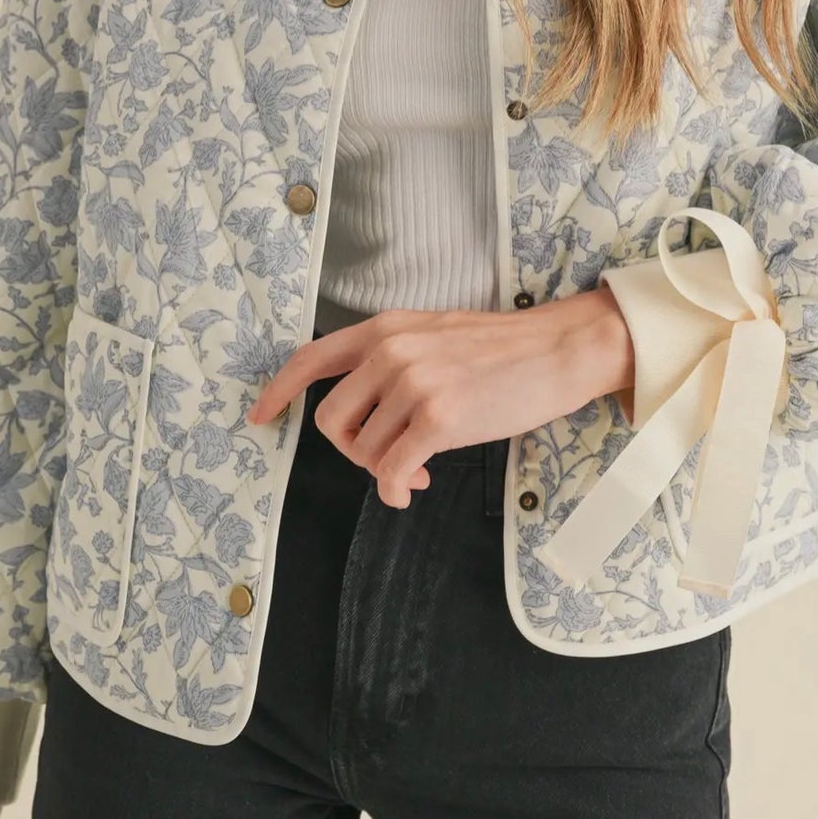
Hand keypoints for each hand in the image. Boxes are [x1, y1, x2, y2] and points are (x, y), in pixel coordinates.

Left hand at [247, 290, 634, 508]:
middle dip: (351, 450)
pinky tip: (416, 489)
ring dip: (387, 469)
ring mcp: (413, 383)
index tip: (260, 417)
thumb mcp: (434, 334)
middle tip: (383, 458)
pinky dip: (399, 490)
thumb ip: (391, 358)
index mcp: (385, 327)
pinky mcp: (439, 418)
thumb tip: (362, 410)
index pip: (311, 357)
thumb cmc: (503, 349)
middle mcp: (391, 350)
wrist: (558, 350)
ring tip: (419, 467)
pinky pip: (394, 472)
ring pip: (365, 451)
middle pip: (331, 420)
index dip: (279, 392)